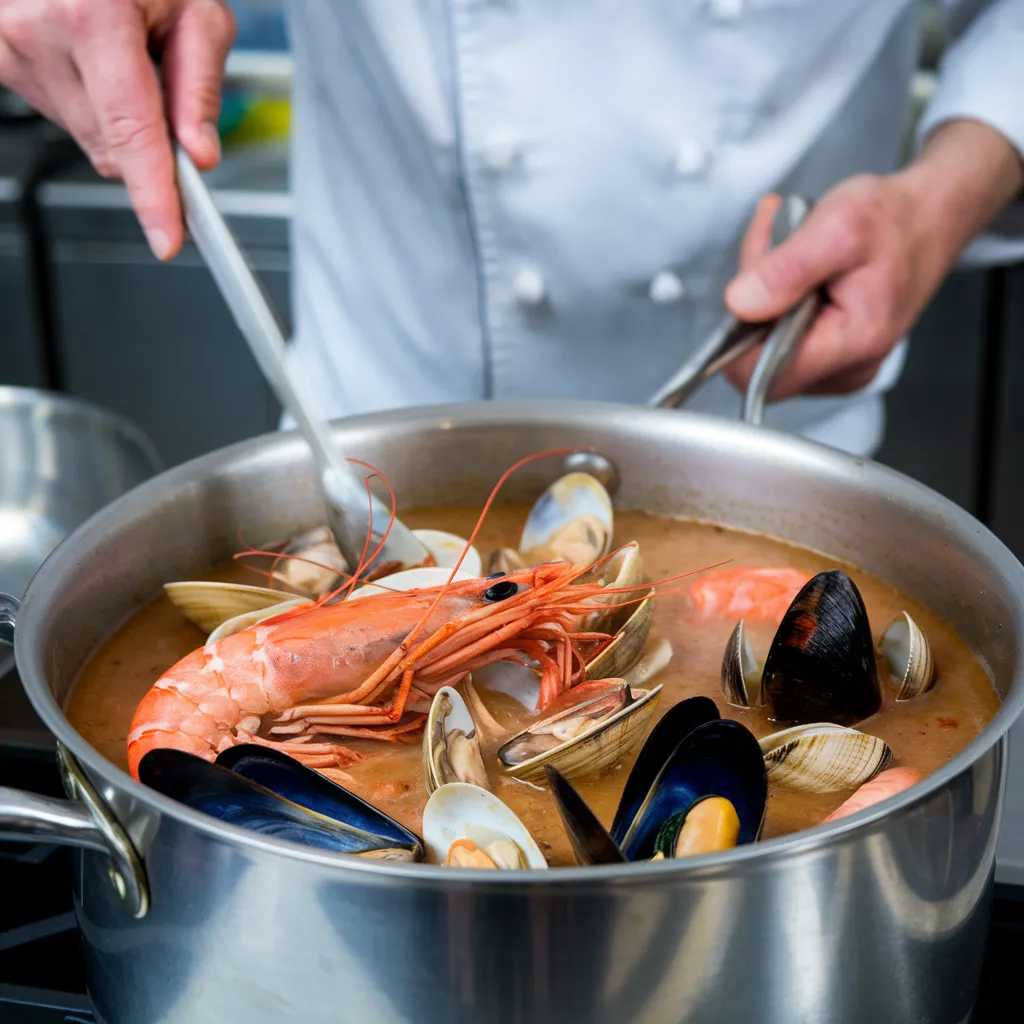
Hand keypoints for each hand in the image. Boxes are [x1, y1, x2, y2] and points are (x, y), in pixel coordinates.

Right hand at [0, 0, 236, 259]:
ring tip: (119, 54)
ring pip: (87, 137)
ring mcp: (7, 46)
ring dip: (116, 116)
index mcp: (88, 13)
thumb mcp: (195, 9)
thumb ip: (200, 87)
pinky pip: (60, 115)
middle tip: (161, 83)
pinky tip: (90, 60)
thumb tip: (198, 154)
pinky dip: (86, 102)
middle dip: (150, 139)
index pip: (131, 131)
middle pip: (112, 145)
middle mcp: (35, 30)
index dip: (153, 193)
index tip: (167, 237)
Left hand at [723, 119, 1023, 399]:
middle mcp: (845, 367)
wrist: (926, 216)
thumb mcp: (837, 227)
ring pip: (764, 342)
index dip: (739, 343)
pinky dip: (776, 293)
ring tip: (794, 246)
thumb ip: (786, 270)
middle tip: (780, 244)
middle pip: (759, 356)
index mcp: (852, 344)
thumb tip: (741, 305)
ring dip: (764, 287)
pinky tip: (799, 265)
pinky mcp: (827, 353)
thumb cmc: (896, 220)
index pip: (765, 380)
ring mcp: (837, 365)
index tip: (745, 293)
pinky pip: (777, 333)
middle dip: (756, 295)